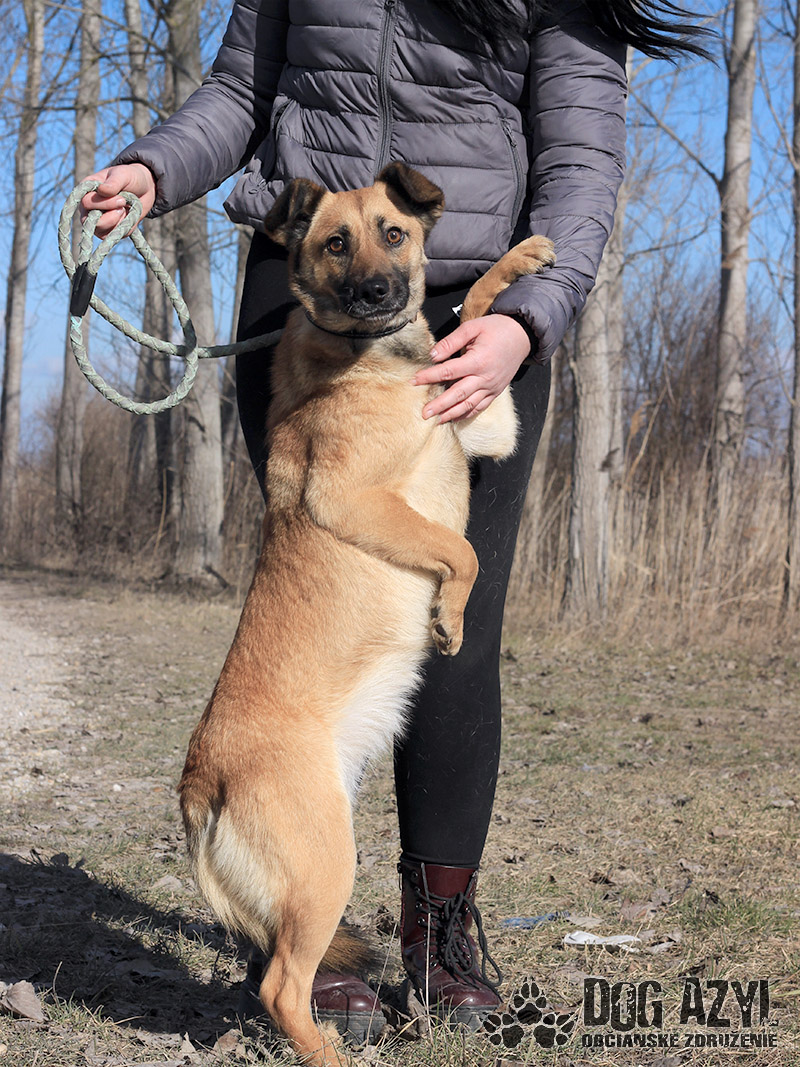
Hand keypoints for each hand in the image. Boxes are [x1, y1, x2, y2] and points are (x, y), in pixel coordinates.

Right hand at [79, 163, 156, 236]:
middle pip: (90, 222)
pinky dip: (125, 228)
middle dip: (111, 216)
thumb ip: (113, 182)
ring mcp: (97, 220)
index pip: (86, 203)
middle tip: (124, 205)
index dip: (104, 204)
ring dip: (119, 222)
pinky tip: (128, 216)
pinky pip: (114, 236)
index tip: (121, 199)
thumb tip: (102, 190)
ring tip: (125, 209)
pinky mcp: (108, 230)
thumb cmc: (130, 178)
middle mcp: (88, 207)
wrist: (145, 189)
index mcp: (87, 190)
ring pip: (101, 232)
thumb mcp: (123, 175)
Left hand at [411, 314, 530, 423]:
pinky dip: (466, 414)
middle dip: (439, 405)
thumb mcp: (473, 327)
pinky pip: (480, 407)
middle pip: (458, 394)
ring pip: (469, 405)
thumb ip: (451, 341)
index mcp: (478, 360)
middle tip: (423, 413)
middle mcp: (485, 377)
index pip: (448, 371)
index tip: (414, 381)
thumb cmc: (496, 329)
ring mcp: (491, 387)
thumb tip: (433, 355)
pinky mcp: (495, 392)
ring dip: (451, 414)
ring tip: (436, 421)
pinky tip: (454, 419)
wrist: (522, 336)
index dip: (430, 377)